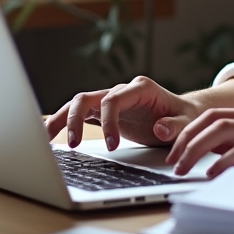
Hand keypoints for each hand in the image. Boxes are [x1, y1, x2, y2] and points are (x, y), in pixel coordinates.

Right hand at [45, 76, 197, 150]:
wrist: (184, 114)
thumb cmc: (185, 118)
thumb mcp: (187, 123)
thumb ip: (175, 126)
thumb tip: (160, 128)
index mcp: (141, 88)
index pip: (114, 99)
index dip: (109, 121)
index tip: (113, 145)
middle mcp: (122, 91)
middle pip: (89, 97)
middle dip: (76, 118)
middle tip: (74, 144)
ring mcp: (111, 100)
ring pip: (79, 103)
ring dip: (62, 118)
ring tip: (46, 138)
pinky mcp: (105, 112)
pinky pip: (81, 114)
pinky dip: (64, 123)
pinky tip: (50, 136)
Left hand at [166, 102, 233, 179]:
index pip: (214, 114)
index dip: (190, 130)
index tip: (177, 149)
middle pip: (210, 120)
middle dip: (185, 140)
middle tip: (171, 161)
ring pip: (220, 132)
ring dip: (195, 150)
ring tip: (182, 170)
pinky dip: (221, 163)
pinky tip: (212, 176)